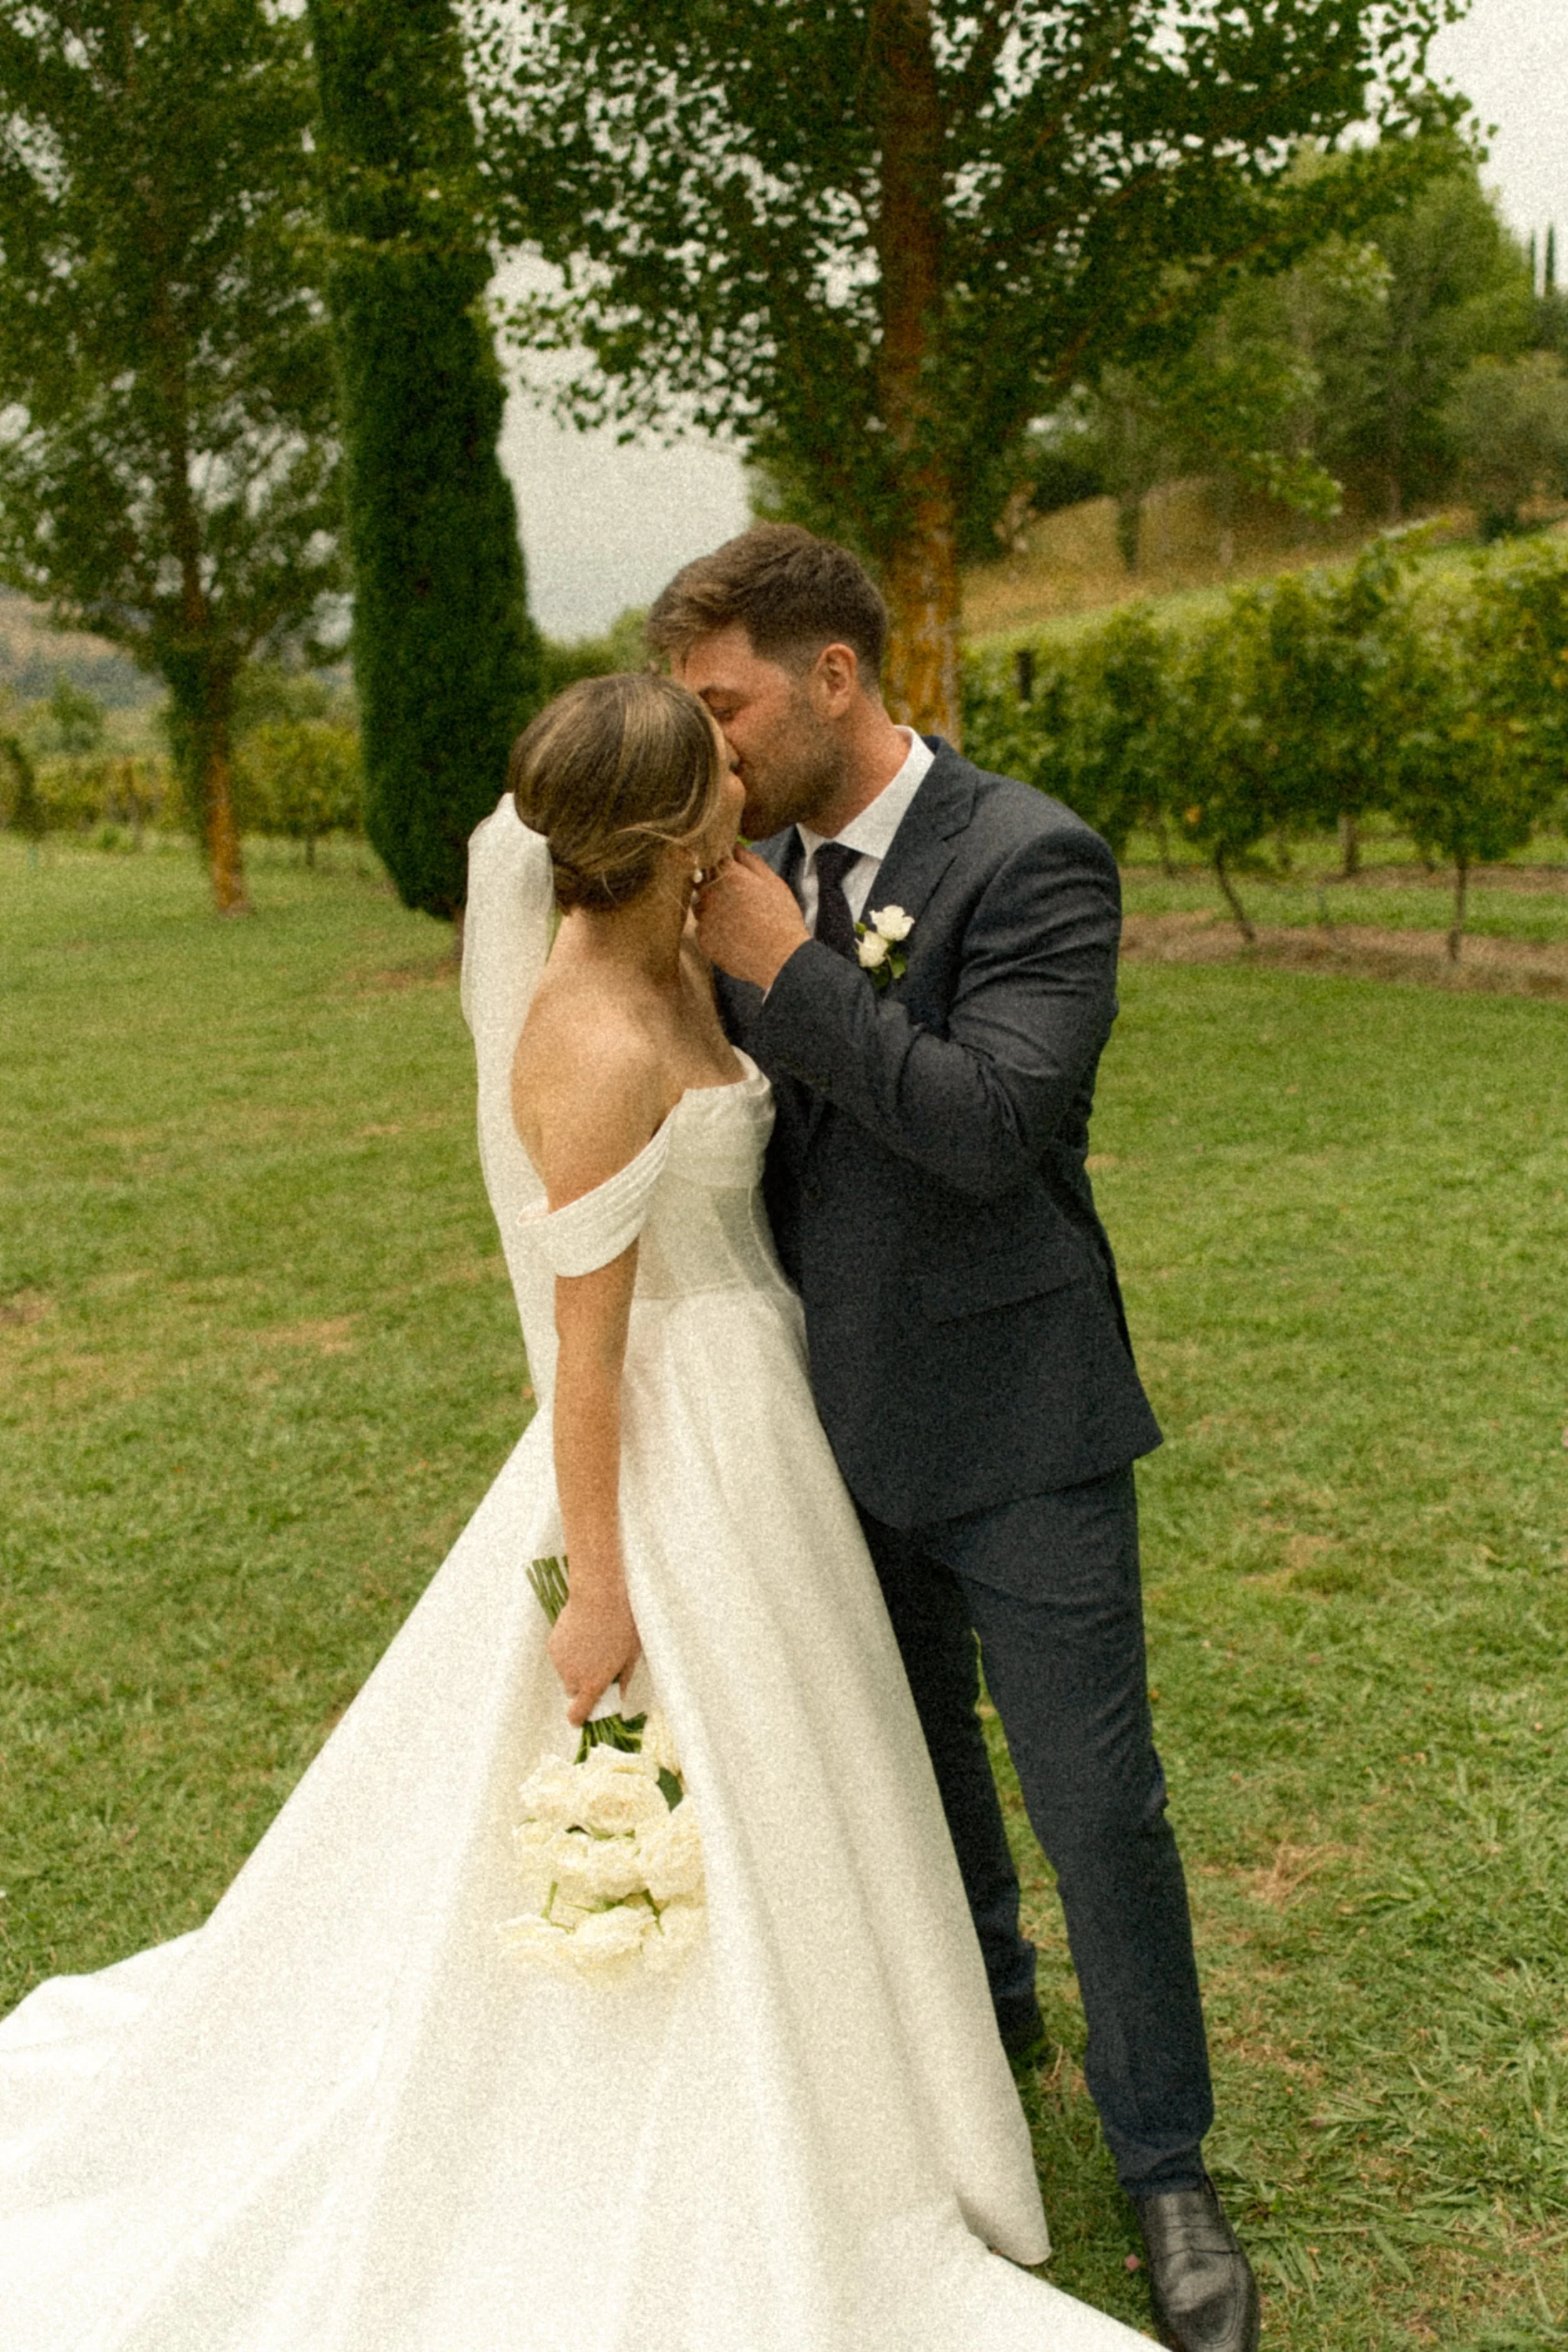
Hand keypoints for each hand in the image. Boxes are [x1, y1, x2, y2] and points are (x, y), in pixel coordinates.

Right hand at [548, 1587, 641, 1726]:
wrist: (598, 1596)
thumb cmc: (621, 1626)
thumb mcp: (631, 1656)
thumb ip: (623, 1680)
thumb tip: (619, 1695)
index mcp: (593, 1684)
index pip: (578, 1714)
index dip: (580, 1718)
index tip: (583, 1717)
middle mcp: (573, 1677)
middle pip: (574, 1692)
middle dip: (583, 1685)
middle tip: (598, 1667)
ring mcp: (560, 1662)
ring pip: (567, 1673)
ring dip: (576, 1667)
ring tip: (592, 1644)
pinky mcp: (552, 1646)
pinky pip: (560, 1658)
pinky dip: (568, 1653)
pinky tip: (581, 1635)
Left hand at [694, 846, 809, 990]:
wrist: (780, 958)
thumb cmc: (781, 917)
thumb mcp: (772, 882)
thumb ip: (749, 861)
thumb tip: (733, 846)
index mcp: (727, 874)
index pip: (711, 859)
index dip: (720, 865)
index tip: (729, 872)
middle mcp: (709, 893)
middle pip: (702, 882)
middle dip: (715, 887)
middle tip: (738, 899)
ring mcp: (704, 918)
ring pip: (701, 906)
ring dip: (713, 909)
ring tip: (738, 920)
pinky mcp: (703, 940)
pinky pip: (704, 929)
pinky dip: (715, 930)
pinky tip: (735, 936)